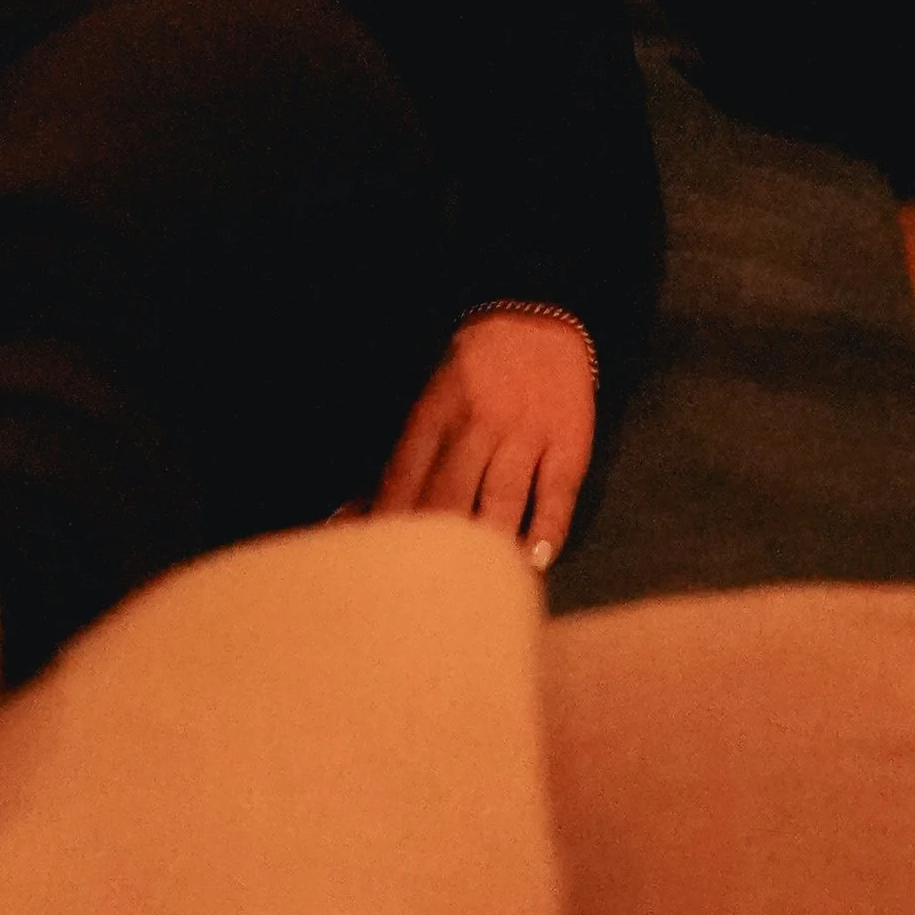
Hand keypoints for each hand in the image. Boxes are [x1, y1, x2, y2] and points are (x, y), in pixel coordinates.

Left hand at [371, 313, 594, 571]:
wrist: (539, 315)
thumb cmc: (471, 374)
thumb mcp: (429, 404)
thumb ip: (397, 464)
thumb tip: (347, 517)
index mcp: (435, 412)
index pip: (403, 478)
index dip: (386, 526)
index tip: (371, 570)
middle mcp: (478, 423)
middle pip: (448, 496)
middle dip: (431, 548)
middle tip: (417, 599)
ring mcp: (525, 433)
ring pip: (501, 500)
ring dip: (486, 546)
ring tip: (472, 591)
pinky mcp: (567, 442)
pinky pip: (556, 494)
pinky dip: (545, 531)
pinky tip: (532, 561)